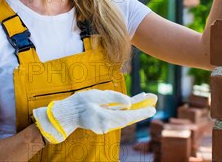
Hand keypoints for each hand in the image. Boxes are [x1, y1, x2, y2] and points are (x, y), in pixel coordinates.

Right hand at [32, 89, 156, 143]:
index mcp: (104, 118)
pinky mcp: (105, 123)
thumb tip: (129, 102)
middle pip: (128, 117)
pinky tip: (136, 102)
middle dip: (141, 109)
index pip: (126, 116)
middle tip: (154, 102)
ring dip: (136, 109)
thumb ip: (113, 98)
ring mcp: (106, 126)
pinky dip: (128, 110)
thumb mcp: (95, 95)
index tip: (152, 109)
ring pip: (125, 117)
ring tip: (148, 99)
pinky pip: (120, 116)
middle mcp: (107, 125)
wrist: (66, 114)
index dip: (140, 112)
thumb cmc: (79, 103)